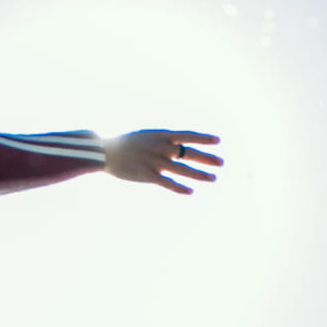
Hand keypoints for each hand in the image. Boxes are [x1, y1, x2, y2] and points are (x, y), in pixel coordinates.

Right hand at [104, 129, 221, 194]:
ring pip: (182, 169)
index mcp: (161, 135)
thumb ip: (162, 140)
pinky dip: (179, 188)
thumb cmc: (125, 144)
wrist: (104, 151)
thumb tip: (176, 144)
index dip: (204, 138)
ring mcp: (155, 161)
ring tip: (213, 178)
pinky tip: (190, 192)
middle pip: (189, 153)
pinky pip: (167, 183)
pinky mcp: (147, 175)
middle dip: (207, 158)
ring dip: (199, 175)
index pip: (188, 135)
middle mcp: (161, 147)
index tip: (218, 141)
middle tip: (222, 163)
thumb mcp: (146, 136)